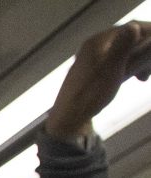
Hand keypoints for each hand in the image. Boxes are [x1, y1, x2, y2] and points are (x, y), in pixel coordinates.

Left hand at [46, 21, 150, 138]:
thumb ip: (122, 46)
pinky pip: (116, 63)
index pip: (129, 27)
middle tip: (150, 69)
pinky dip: (128, 68)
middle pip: (127, 39)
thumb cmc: (90, 93)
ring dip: (138, 61)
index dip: (148, 32)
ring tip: (144, 78)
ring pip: (123, 52)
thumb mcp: (111, 68)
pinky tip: (134, 79)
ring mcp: (92, 59)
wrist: (68, 118)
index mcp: (97, 42)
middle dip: (144, 50)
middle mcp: (94, 46)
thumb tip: (133, 26)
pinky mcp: (93, 72)